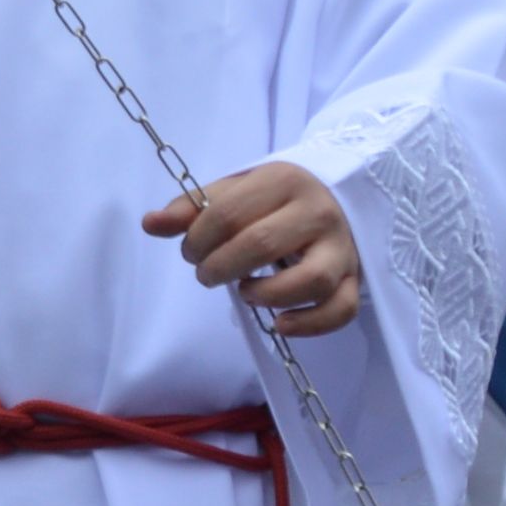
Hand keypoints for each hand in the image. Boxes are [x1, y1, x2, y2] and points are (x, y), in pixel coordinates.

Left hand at [149, 159, 359, 336]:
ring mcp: (341, 248)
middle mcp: (317, 213)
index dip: (197, 239)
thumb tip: (150, 224)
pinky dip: (309, 325)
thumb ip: (192, 208)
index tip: (190, 252)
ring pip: (311, 280)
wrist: (336, 198)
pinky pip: (340, 310)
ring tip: (245, 291)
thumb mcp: (236, 191)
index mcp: (284, 181)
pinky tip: (279, 324)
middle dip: (220, 267)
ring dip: (266, 295)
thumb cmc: (276, 199)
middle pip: (261, 245)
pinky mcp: (354, 279)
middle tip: (207, 274)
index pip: (228, 214)